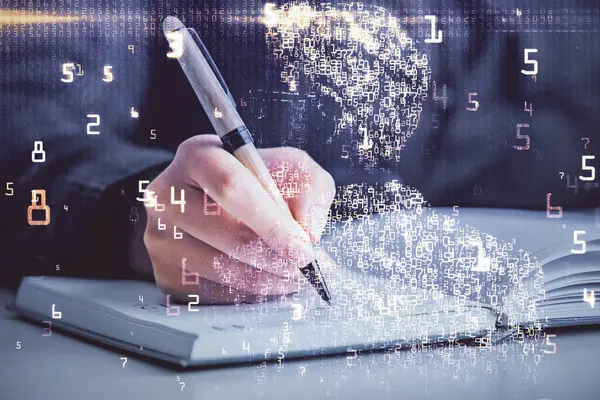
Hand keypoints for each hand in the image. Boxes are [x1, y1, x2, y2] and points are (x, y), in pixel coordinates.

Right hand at [140, 135, 335, 304]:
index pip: (232, 187)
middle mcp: (168, 195)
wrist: (212, 204)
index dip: (271, 222)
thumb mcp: (289, 168)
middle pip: (227, 235)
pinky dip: (246, 294)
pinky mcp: (164, 272)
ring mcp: (160, 236)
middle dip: (275, 258)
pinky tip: (264, 281)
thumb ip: (309, 186)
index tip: (303, 248)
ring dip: (265, 280)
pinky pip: (212, 293)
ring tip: (290, 276)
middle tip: (303, 268)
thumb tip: (307, 228)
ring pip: (220, 270)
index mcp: (198, 157)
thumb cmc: (254, 183)